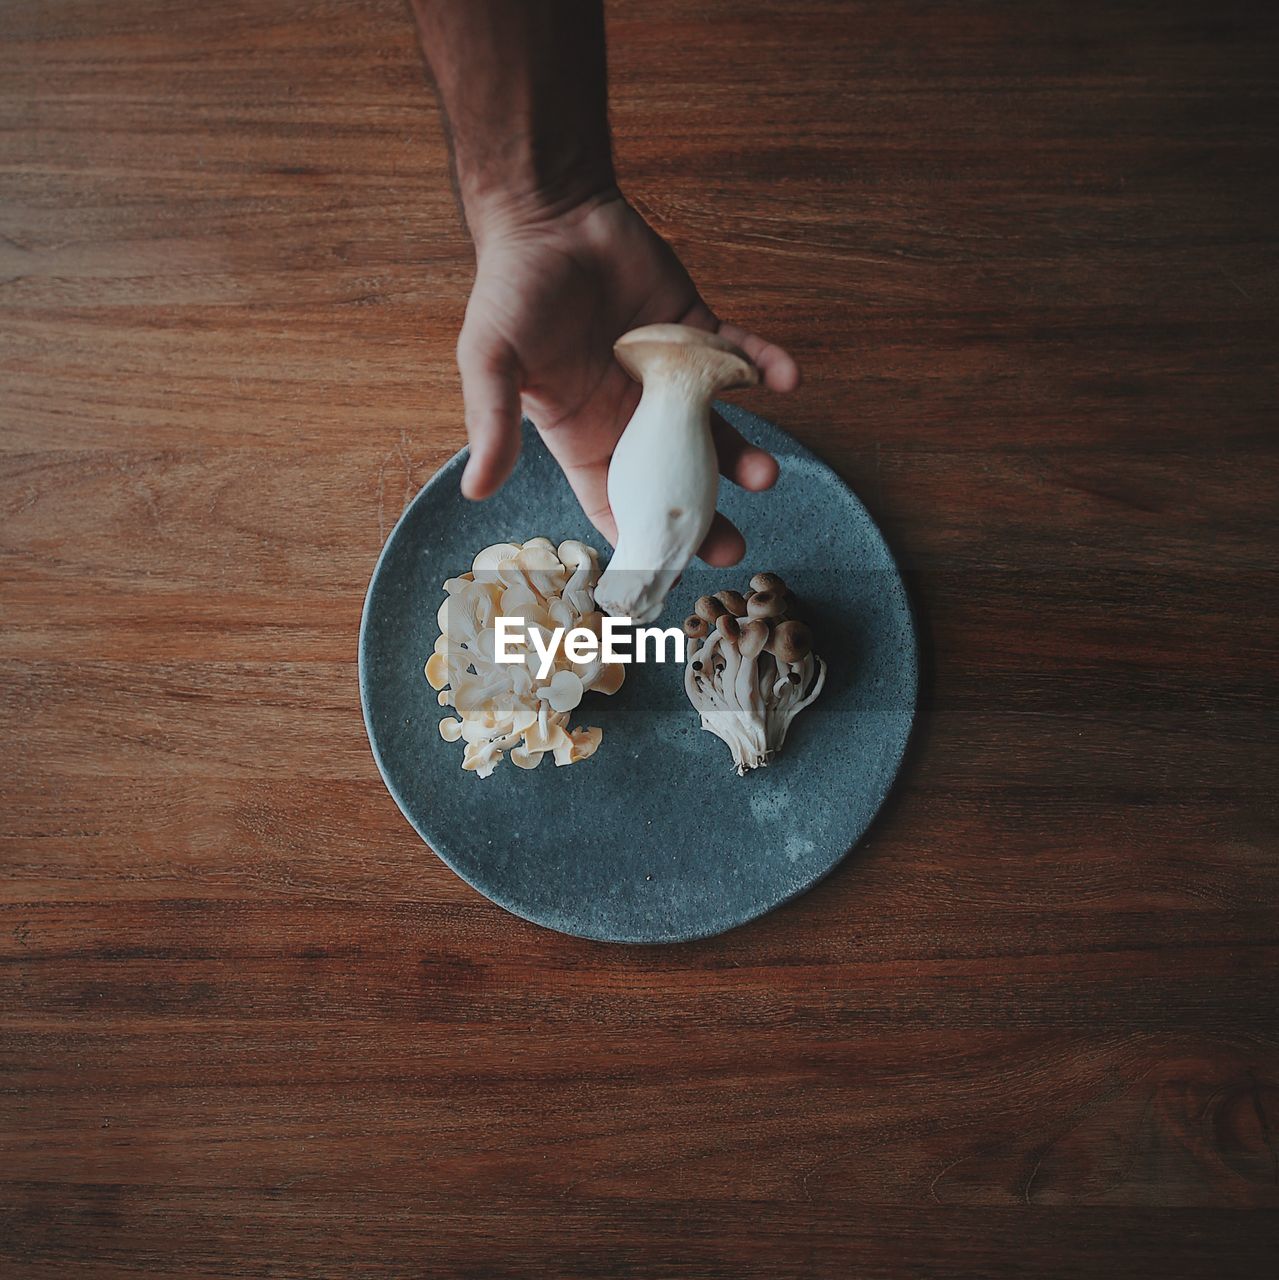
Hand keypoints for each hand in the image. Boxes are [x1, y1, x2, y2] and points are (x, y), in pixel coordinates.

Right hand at [455, 191, 798, 565]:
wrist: (549, 213)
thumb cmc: (511, 291)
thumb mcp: (491, 363)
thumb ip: (493, 425)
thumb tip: (475, 491)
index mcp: (583, 434)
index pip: (615, 502)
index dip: (640, 539)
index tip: (665, 575)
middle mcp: (631, 415)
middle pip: (676, 480)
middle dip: (704, 515)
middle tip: (731, 546)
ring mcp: (669, 375)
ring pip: (716, 427)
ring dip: (744, 454)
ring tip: (766, 474)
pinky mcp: (697, 331)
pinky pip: (739, 356)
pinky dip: (764, 368)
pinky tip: (785, 382)